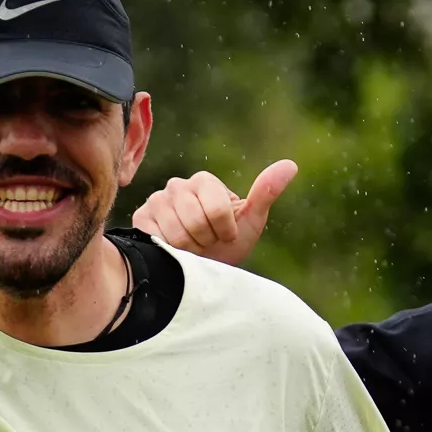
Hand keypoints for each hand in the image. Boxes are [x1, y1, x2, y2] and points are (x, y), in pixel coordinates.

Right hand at [131, 160, 298, 265]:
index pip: (218, 209)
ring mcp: (156, 201)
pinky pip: (157, 238)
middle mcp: (178, 186)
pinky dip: (170, 250)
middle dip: (207, 240)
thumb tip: (290, 165)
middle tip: (207, 242)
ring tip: (191, 246)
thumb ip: (266, 192)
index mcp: (204, 181)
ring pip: (176, 233)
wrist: (200, 266)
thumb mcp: (251, 220)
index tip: (227, 234)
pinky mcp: (141, 219)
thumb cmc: (228, 242)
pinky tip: (173, 248)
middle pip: (195, 222)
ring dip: (189, 249)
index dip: (226, 230)